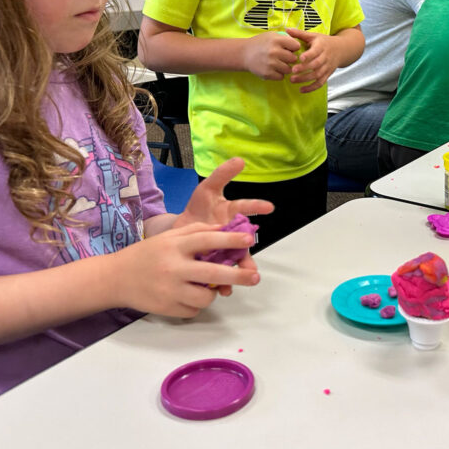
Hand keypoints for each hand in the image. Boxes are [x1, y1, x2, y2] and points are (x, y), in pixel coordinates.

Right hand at [111, 223, 261, 317]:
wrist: (115, 279)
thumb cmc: (146, 255)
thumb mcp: (168, 237)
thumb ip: (194, 231)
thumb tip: (223, 229)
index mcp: (173, 247)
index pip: (206, 240)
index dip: (229, 239)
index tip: (248, 239)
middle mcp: (172, 268)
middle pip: (212, 273)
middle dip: (238, 275)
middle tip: (255, 277)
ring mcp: (169, 291)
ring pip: (206, 298)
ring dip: (213, 294)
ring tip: (206, 287)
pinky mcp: (167, 309)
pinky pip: (193, 310)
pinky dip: (196, 305)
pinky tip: (185, 295)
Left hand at [174, 157, 273, 294]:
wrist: (179, 233)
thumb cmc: (198, 209)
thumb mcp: (206, 189)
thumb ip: (222, 175)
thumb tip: (240, 159)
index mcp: (230, 213)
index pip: (244, 207)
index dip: (256, 206)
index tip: (268, 206)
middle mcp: (231, 232)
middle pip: (243, 242)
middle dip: (250, 250)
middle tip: (257, 252)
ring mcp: (224, 248)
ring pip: (236, 260)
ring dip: (241, 270)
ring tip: (244, 277)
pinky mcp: (215, 262)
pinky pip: (222, 274)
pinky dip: (223, 282)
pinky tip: (222, 289)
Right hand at [243, 31, 301, 80]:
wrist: (244, 53)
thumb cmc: (260, 43)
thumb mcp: (272, 35)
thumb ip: (285, 38)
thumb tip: (300, 44)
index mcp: (276, 40)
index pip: (296, 46)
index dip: (294, 48)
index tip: (289, 49)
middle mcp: (274, 51)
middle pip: (293, 59)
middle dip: (290, 59)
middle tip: (284, 58)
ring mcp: (270, 63)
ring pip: (288, 69)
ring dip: (285, 68)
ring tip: (278, 64)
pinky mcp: (267, 73)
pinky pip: (281, 77)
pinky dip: (279, 74)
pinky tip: (273, 69)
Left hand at [286, 28, 342, 92]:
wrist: (342, 49)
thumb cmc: (324, 42)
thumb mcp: (314, 36)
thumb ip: (300, 34)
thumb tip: (286, 30)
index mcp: (321, 46)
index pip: (316, 52)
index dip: (309, 55)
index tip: (300, 58)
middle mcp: (325, 57)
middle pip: (316, 65)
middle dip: (304, 69)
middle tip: (292, 71)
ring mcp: (327, 67)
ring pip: (317, 75)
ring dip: (305, 79)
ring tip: (293, 80)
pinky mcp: (327, 75)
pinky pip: (320, 83)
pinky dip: (311, 88)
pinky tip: (301, 90)